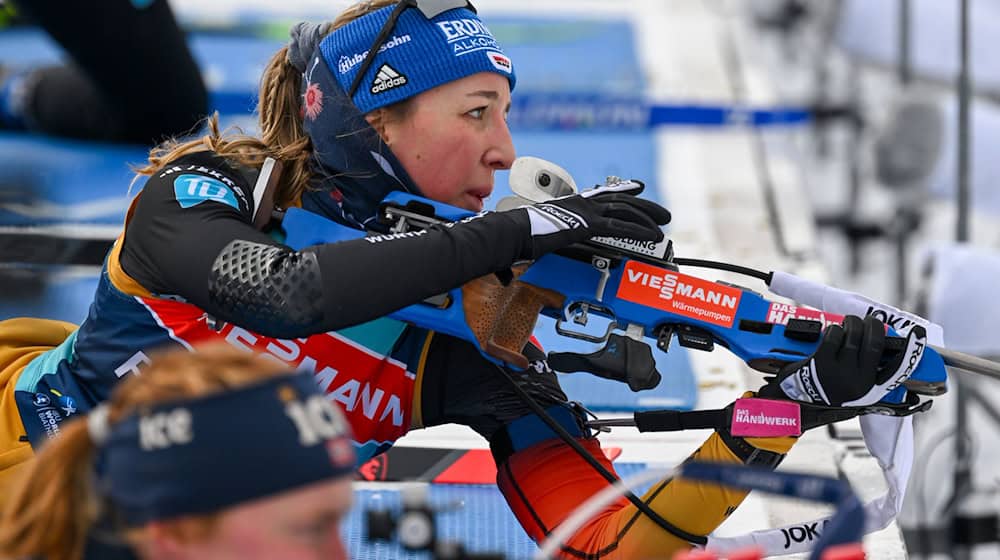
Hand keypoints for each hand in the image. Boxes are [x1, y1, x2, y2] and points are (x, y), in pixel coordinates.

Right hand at [521, 179, 670, 258]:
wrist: (512, 233)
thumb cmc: (520, 235)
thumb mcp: (542, 232)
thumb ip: (553, 235)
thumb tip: (553, 244)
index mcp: (572, 203)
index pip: (603, 194)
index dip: (623, 190)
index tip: (638, 188)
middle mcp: (581, 203)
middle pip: (620, 200)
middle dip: (645, 207)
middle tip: (663, 214)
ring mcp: (584, 211)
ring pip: (624, 209)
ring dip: (647, 217)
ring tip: (663, 225)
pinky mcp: (586, 223)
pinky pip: (618, 226)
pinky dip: (637, 230)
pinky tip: (651, 235)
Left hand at [758, 315, 926, 406]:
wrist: (797, 402)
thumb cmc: (828, 392)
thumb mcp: (855, 392)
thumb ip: (870, 375)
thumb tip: (885, 346)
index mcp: (871, 390)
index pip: (898, 370)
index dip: (911, 351)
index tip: (918, 335)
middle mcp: (859, 382)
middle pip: (875, 343)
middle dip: (873, 325)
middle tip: (869, 321)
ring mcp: (840, 372)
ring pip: (853, 336)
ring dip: (852, 323)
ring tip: (850, 322)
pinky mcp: (822, 362)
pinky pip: (834, 335)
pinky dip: (835, 329)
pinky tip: (833, 332)